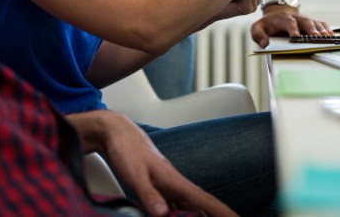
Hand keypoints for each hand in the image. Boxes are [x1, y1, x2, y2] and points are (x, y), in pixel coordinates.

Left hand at [66, 110, 234, 216]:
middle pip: (202, 205)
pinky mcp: (159, 187)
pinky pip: (176, 205)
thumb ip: (149, 195)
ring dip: (201, 215)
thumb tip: (163, 214)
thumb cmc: (126, 150)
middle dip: (218, 215)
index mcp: (174, 181)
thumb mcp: (134, 174)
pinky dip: (183, 214)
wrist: (117, 132)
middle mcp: (175, 183)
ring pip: (189, 206)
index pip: (203, 200)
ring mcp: (168, 185)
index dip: (222, 212)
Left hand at [250, 7, 332, 47]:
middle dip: (311, 30)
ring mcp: (305, 19)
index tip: (296, 36)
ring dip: (321, 30)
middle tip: (316, 38)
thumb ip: (258, 35)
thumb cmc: (268, 24)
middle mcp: (296, 17)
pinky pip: (321, 24)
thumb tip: (265, 43)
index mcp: (282, 18)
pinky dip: (326, 29)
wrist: (277, 13)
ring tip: (327, 38)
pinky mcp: (312, 22)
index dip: (293, 28)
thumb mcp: (257, 28)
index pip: (288, 22)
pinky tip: (331, 36)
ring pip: (315, 22)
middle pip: (305, 21)